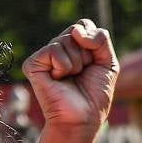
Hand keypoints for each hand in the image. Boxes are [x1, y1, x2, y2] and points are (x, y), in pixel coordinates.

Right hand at [22, 19, 117, 133]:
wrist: (83, 118)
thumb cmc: (94, 95)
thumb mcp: (108, 62)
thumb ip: (100, 39)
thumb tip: (76, 31)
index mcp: (73, 47)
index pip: (83, 25)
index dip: (93, 43)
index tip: (92, 64)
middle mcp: (57, 49)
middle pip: (75, 30)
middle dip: (85, 54)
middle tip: (81, 74)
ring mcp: (44, 56)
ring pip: (65, 40)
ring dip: (75, 63)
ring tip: (70, 79)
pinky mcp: (33, 64)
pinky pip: (53, 50)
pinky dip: (62, 66)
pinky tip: (58, 79)